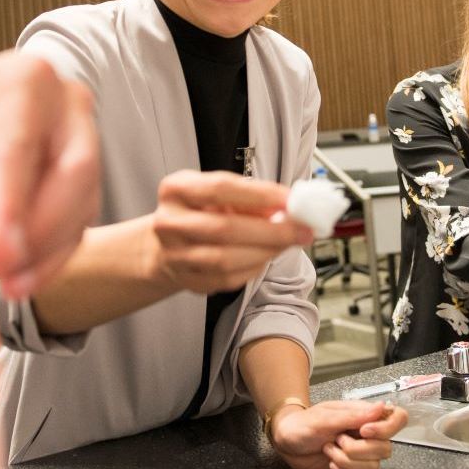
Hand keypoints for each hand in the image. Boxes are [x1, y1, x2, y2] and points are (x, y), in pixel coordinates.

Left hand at [0, 53, 98, 299]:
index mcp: (25, 80)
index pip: (22, 147)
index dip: (10, 207)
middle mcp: (65, 107)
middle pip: (74, 172)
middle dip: (38, 231)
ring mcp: (78, 142)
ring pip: (81, 203)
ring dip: (45, 252)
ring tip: (3, 280)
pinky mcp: (79, 181)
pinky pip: (77, 224)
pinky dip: (49, 257)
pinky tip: (20, 275)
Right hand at [149, 171, 311, 293]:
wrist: (167, 245)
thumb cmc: (200, 213)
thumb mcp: (218, 194)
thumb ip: (250, 198)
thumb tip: (288, 208)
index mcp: (176, 190)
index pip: (221, 188)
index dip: (260, 195)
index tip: (291, 200)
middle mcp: (170, 222)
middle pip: (224, 228)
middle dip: (271, 231)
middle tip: (301, 230)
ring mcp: (174, 255)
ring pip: (226, 259)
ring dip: (265, 252)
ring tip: (286, 244)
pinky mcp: (187, 280)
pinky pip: (227, 279)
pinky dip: (253, 268)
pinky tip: (264, 256)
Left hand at [270, 400, 408, 468]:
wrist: (287, 442)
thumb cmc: (303, 424)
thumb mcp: (324, 417)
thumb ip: (354, 416)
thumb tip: (381, 407)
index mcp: (365, 416)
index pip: (398, 418)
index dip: (387, 428)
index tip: (364, 432)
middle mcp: (369, 435)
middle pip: (386, 449)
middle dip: (356, 450)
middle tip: (336, 441)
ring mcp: (363, 454)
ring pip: (375, 467)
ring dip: (347, 463)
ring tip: (329, 452)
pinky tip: (334, 467)